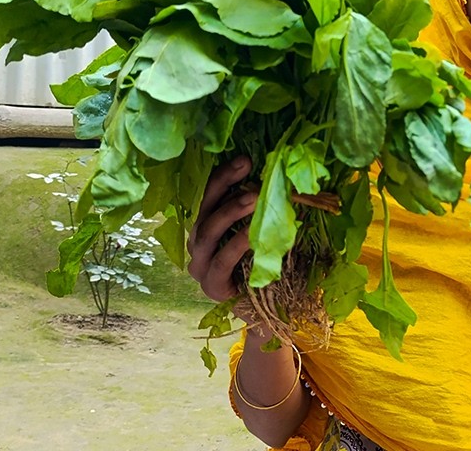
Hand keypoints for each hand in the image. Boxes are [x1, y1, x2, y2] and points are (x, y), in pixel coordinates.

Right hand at [188, 155, 257, 302]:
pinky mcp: (211, 286)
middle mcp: (197, 245)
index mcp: (205, 228)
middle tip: (247, 170)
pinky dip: (237, 244)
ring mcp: (200, 267)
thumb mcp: (258, 232)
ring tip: (254, 197)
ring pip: (207, 233)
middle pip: (204, 210)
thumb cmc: (261, 265)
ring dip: (230, 211)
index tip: (245, 159)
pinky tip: (252, 232)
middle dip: (224, 187)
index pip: (208, 197)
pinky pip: (221, 261)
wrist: (266, 311)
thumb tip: (274, 179)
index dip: (223, 176)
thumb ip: (257, 211)